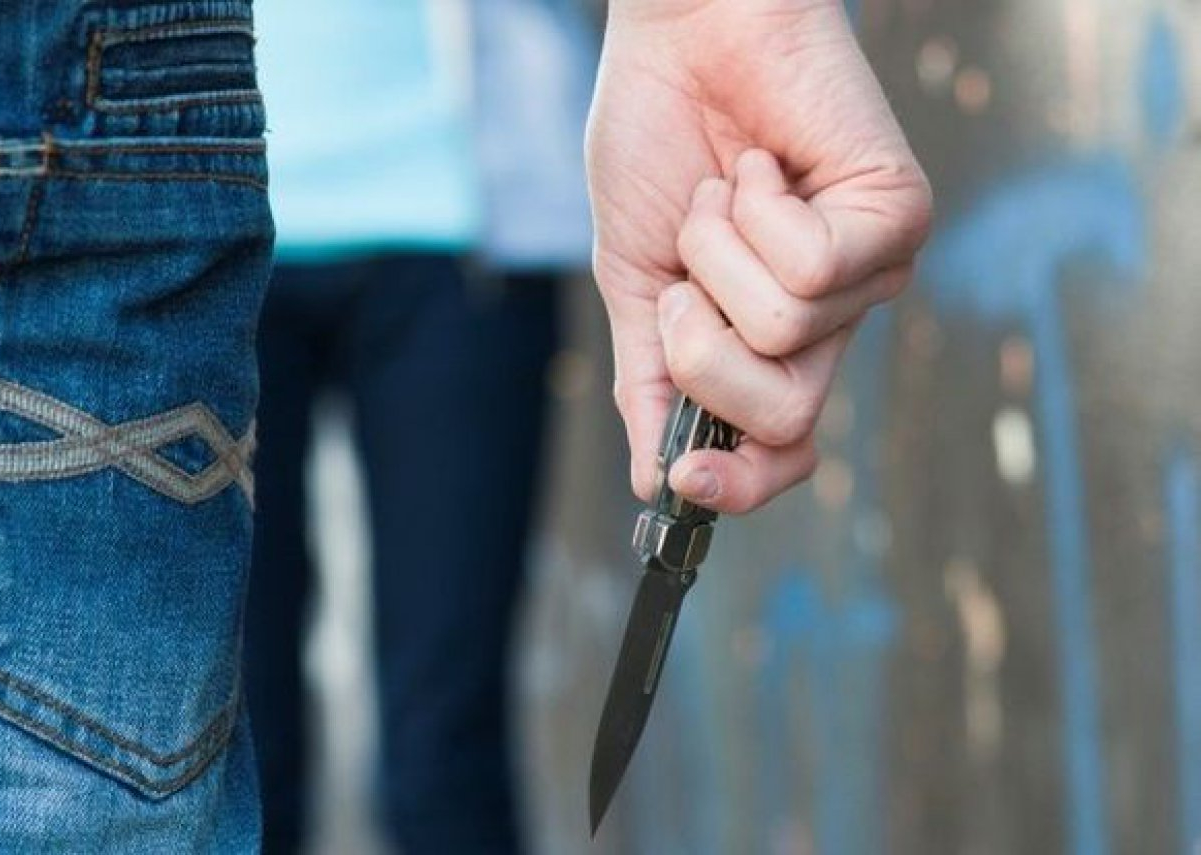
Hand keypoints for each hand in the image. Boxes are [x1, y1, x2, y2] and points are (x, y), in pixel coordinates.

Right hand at [587, 0, 931, 512]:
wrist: (681, 35)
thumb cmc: (655, 144)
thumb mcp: (633, 282)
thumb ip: (650, 381)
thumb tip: (650, 484)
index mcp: (766, 344)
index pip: (779, 454)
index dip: (736, 487)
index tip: (679, 483)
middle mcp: (829, 322)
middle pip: (783, 420)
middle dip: (703, 352)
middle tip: (685, 276)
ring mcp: (869, 274)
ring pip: (784, 335)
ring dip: (716, 255)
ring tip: (724, 192)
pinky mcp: (897, 217)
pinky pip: (812, 268)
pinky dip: (754, 212)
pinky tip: (757, 166)